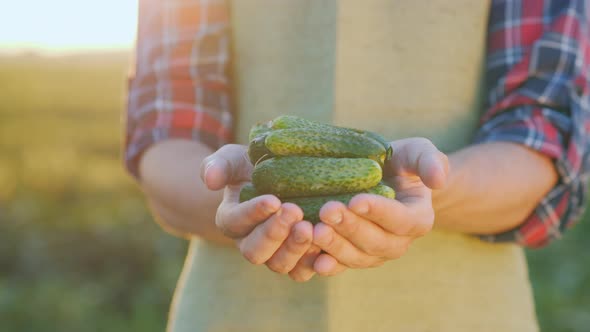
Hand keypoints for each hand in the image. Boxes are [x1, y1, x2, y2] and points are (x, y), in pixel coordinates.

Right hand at [200, 144, 319, 281]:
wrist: (280, 178)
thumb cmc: (253, 167)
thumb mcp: (234, 159)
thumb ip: (218, 165)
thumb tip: (210, 180)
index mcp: (232, 220)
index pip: (236, 222)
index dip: (253, 213)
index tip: (273, 200)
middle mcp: (250, 243)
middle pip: (255, 251)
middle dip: (274, 233)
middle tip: (294, 212)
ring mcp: (275, 255)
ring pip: (280, 265)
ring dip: (295, 249)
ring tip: (311, 227)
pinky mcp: (299, 261)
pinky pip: (304, 271)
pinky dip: (315, 263)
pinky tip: (327, 244)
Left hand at [311, 138, 448, 275]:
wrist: (380, 179)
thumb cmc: (400, 163)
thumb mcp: (418, 152)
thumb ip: (430, 160)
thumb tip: (438, 180)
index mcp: (417, 219)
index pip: (401, 220)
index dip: (379, 212)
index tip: (356, 200)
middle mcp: (398, 242)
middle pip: (376, 242)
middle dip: (351, 228)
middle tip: (328, 210)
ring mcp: (374, 254)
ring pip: (356, 257)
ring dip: (335, 247)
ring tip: (314, 231)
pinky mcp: (351, 257)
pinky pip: (340, 266)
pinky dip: (326, 265)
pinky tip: (311, 259)